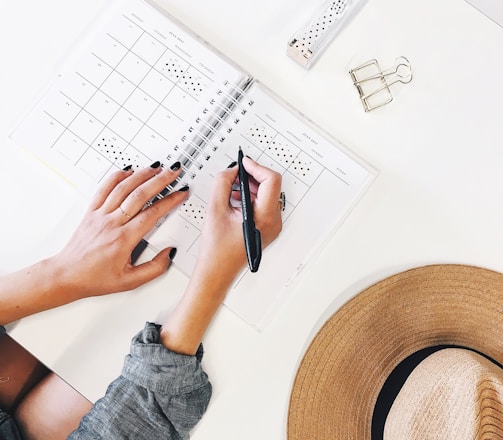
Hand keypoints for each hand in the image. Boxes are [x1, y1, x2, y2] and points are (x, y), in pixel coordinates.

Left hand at [52, 162, 188, 297]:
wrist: (67, 275)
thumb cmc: (95, 278)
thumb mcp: (130, 282)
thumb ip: (154, 268)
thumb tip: (169, 253)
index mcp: (123, 239)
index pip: (152, 213)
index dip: (170, 201)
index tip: (180, 193)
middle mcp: (111, 223)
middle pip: (139, 195)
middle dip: (160, 180)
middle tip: (173, 172)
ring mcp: (100, 215)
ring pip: (123, 188)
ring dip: (141, 175)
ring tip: (156, 167)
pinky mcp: (91, 212)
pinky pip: (104, 188)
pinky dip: (117, 176)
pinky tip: (128, 170)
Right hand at [193, 156, 282, 286]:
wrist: (217, 271)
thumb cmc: (217, 250)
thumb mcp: (215, 209)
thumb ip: (222, 183)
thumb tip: (231, 170)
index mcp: (265, 217)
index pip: (271, 180)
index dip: (256, 167)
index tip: (244, 163)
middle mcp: (274, 222)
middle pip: (271, 186)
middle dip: (253, 176)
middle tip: (236, 173)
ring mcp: (272, 226)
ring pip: (267, 195)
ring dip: (250, 187)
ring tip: (232, 188)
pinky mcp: (267, 228)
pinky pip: (263, 205)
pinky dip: (250, 197)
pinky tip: (235, 199)